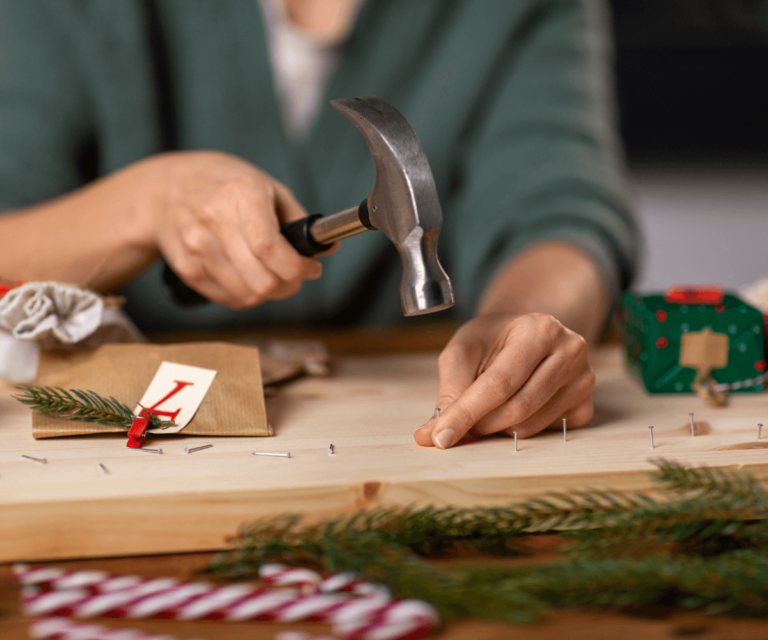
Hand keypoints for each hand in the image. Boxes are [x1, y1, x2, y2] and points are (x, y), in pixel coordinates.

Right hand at [148, 151, 326, 308]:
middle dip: (289, 285)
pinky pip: (229, 299)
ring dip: (269, 293)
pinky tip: (249, 276)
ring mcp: (197, 248)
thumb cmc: (221, 184)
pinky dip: (247, 295)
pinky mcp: (188, 269)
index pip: (269, 248)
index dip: (297, 268)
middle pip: (261, 281)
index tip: (311, 269)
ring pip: (247, 296)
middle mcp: (214, 221)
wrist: (164, 190)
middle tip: (295, 276)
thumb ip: (297, 217)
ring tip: (273, 276)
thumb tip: (328, 246)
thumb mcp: (264, 185)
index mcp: (240, 194)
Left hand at [413, 313, 594, 448]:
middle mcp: (570, 351)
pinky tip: (512, 408)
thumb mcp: (464, 350)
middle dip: (480, 424)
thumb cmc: (493, 340)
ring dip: (496, 428)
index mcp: (540, 329)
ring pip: (529, 425)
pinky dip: (518, 429)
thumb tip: (430, 435)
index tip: (439, 438)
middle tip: (457, 425)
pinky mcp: (585, 406)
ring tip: (485, 409)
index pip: (499, 383)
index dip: (466, 413)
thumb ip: (450, 389)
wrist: (526, 333)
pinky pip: (544, 434)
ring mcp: (584, 380)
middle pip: (518, 407)